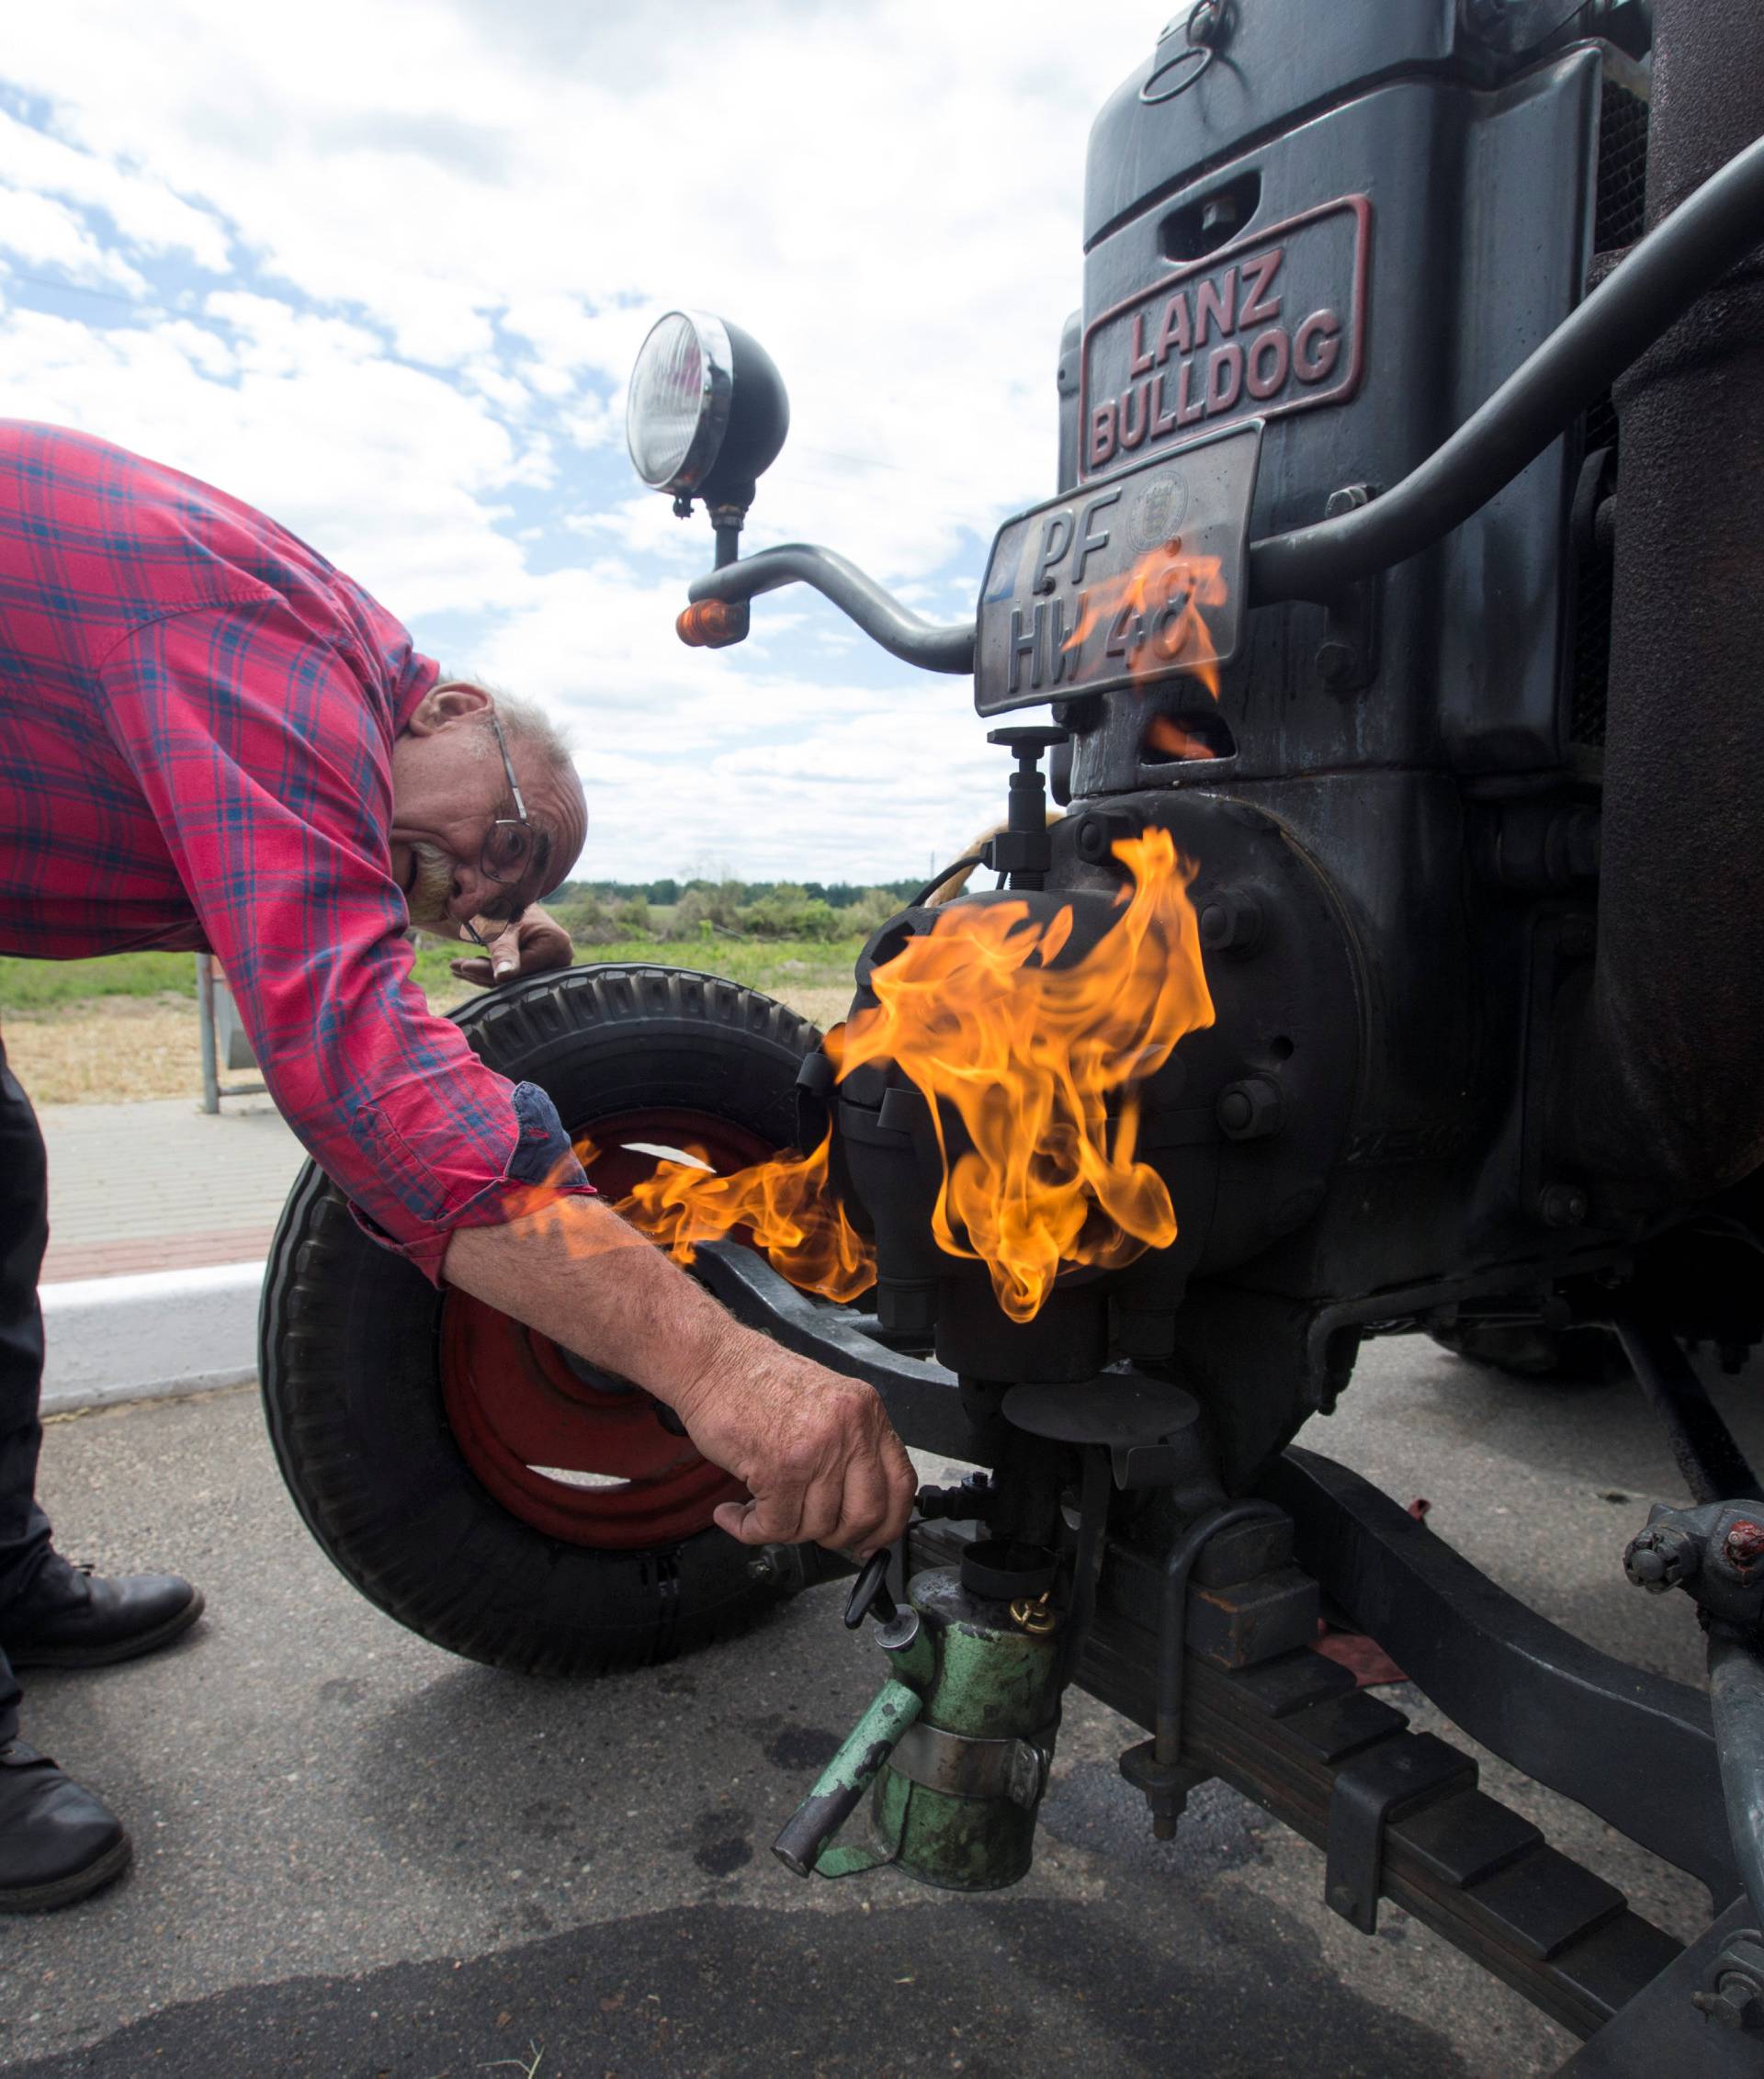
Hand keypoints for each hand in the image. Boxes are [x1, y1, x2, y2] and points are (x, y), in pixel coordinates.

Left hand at [449, 903, 572, 985]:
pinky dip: (491, 973)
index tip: (462, 967)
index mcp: (558, 946)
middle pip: (517, 978)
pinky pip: (514, 977)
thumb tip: (503, 976)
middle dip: (485, 974)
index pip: (520, 970)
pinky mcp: (543, 968)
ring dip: (484, 975)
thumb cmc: (508, 907)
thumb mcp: (502, 930)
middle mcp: (562, 958)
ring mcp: (554, 965)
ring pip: (513, 980)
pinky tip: (468, 967)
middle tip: (456, 967)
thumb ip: (503, 953)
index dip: (490, 971)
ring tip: (458, 965)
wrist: (515, 898)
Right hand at [674, 1340, 916, 1556]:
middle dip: (837, 1537)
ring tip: (761, 1510)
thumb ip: (848, 1448)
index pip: (901, 1483)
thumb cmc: (756, 1381)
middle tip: (812, 1532)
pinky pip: (773, 1527)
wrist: (711, 1361)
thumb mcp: (825, 1404)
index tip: (873, 1540)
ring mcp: (816, 1450)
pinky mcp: (778, 1469)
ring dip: (784, 1529)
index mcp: (865, 1412)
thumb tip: (858, 1508)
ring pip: (816, 1526)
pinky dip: (749, 1529)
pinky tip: (736, 1514)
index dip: (889, 1523)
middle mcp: (849, 1430)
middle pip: (866, 1515)